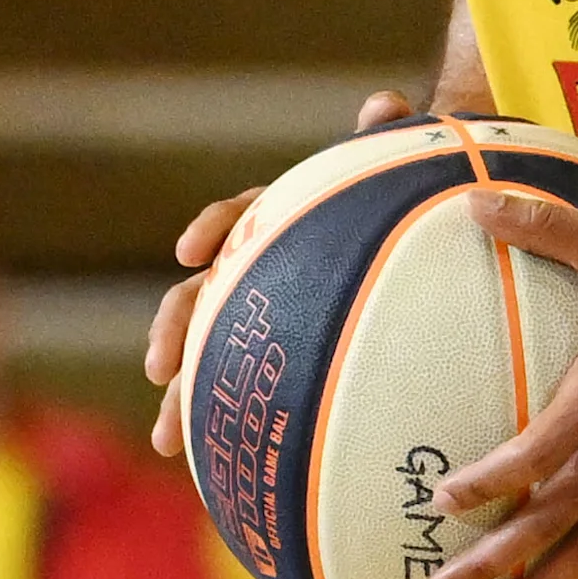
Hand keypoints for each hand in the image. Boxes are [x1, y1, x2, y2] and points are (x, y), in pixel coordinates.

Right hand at [144, 86, 415, 458]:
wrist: (417, 233)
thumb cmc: (404, 201)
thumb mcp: (400, 168)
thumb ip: (389, 138)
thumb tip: (384, 103)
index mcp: (281, 219)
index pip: (237, 215)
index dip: (211, 227)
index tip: (191, 250)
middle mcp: (261, 267)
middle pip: (201, 296)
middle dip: (174, 331)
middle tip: (160, 372)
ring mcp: (267, 314)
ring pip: (211, 355)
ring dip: (185, 397)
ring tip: (170, 443)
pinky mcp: (282, 357)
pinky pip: (252, 391)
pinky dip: (237, 428)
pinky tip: (230, 475)